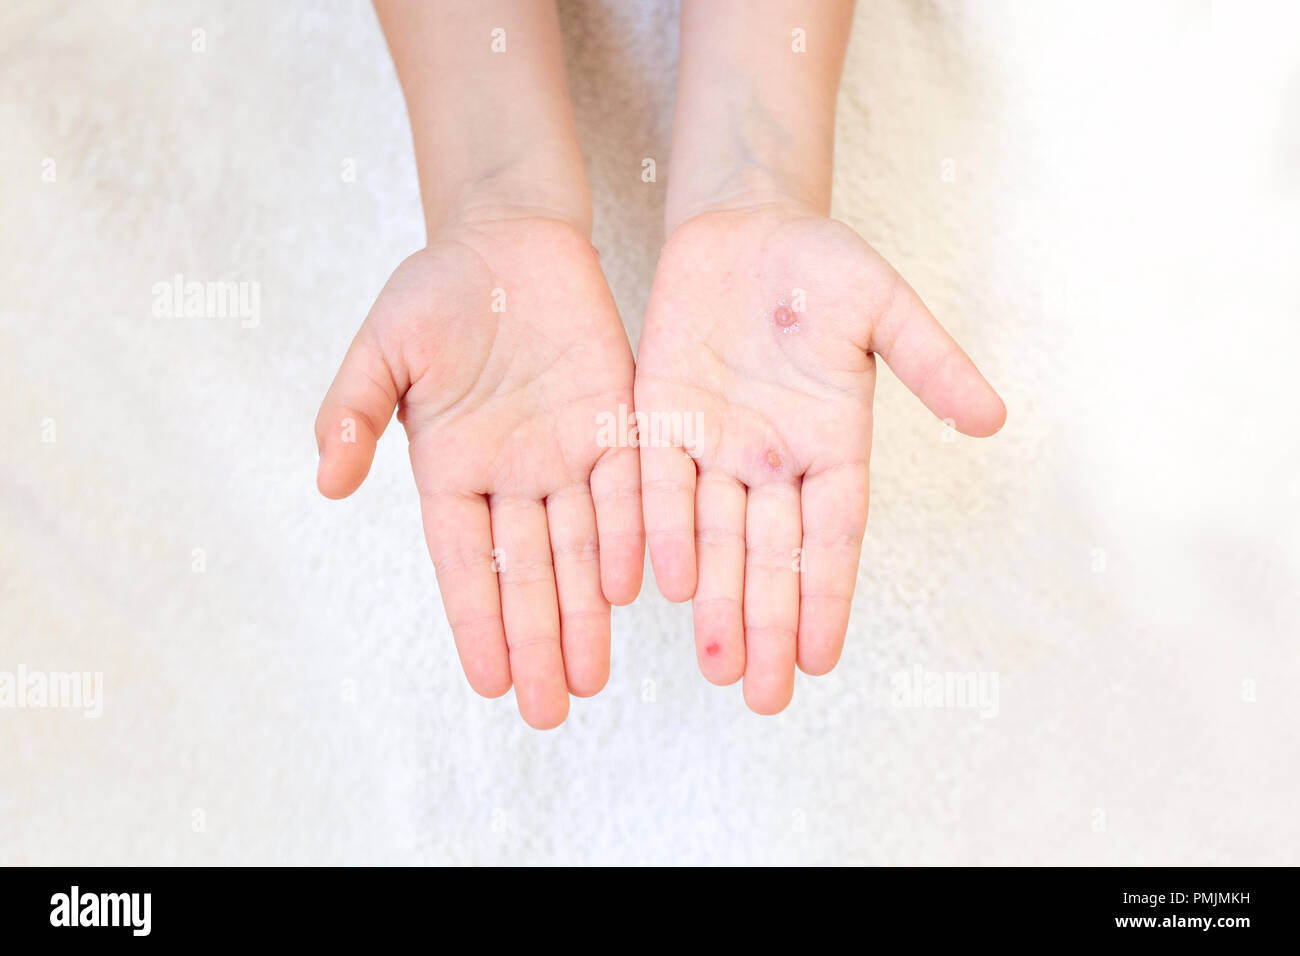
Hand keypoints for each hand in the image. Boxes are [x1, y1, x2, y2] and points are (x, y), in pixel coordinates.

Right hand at [316, 216, 643, 728]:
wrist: (509, 237)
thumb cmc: (437, 291)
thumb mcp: (382, 347)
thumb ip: (353, 411)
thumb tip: (327, 483)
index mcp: (452, 469)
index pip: (466, 562)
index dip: (479, 621)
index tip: (491, 682)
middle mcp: (514, 475)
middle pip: (529, 572)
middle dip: (538, 640)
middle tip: (551, 709)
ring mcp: (569, 453)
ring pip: (583, 547)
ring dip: (588, 612)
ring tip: (592, 677)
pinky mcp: (617, 421)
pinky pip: (628, 486)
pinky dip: (631, 534)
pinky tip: (634, 589)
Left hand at [635, 204, 1004, 713]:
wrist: (744, 224)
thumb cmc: (822, 263)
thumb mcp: (884, 307)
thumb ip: (929, 363)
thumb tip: (992, 419)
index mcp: (832, 446)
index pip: (831, 538)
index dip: (825, 596)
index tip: (821, 659)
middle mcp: (773, 460)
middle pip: (770, 557)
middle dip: (766, 624)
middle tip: (760, 695)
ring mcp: (714, 444)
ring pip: (713, 537)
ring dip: (713, 602)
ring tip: (716, 666)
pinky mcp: (660, 417)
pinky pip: (657, 483)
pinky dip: (659, 531)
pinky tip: (659, 583)